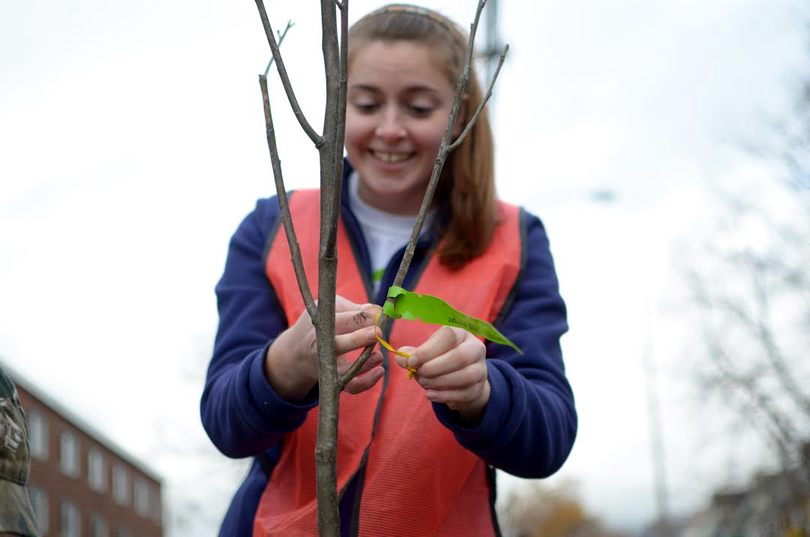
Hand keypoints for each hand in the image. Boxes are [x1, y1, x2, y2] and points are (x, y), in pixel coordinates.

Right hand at [264, 296, 383, 401]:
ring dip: (365, 364)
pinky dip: (366, 382)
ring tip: (379, 355)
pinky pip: (350, 386)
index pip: (344, 319)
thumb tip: (375, 311)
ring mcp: (328, 364)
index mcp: (322, 324)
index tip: (380, 313)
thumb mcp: (329, 309)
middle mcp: (322, 345)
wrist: (296, 351)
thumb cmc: (319, 324)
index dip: (365, 316)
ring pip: (345, 371)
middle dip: (359, 338)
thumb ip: (352, 309)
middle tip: (378, 332)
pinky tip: (379, 371)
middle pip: (339, 344)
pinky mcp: (334, 378)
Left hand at [395, 326, 489, 424]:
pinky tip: (430, 394)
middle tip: (418, 374)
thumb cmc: (441, 360)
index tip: (411, 361)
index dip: (428, 349)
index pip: (449, 336)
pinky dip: (444, 396)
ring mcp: (481, 369)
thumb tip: (401, 357)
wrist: (463, 380)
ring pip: (466, 376)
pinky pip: (464, 393)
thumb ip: (413, 354)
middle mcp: (475, 348)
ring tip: (424, 383)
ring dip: (440, 382)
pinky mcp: (479, 388)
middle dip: (435, 367)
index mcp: (461, 334)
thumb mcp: (428, 352)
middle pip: (460, 356)